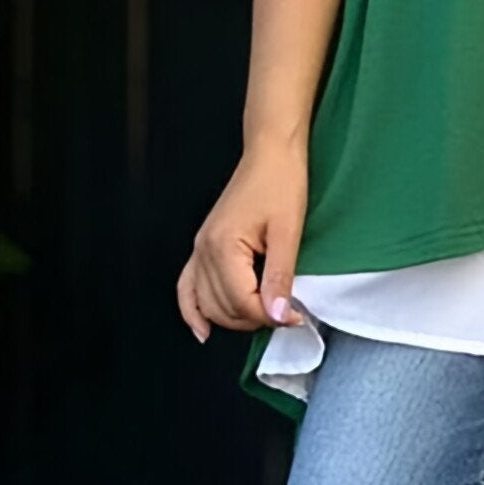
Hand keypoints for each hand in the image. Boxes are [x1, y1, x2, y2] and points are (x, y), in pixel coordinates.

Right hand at [177, 140, 308, 341]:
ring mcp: (199, 249)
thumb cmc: (280, 183)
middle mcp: (204, 250)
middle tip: (285, 314)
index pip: (241, 303)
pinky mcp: (203, 247)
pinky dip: (193, 311)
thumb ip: (280, 277)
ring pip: (207, 304)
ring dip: (234, 318)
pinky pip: (187, 288)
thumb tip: (277, 314)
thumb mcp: (288, 233)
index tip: (295, 317)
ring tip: (263, 314)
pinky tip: (202, 330)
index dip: (270, 316)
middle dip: (254, 318)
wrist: (271, 154)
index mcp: (223, 247)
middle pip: (222, 309)